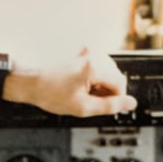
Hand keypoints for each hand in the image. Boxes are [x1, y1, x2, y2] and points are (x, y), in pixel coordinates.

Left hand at [8, 47, 137, 116]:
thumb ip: (110, 106)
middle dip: (107, 92)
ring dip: (100, 86)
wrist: (31, 83)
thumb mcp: (83, 107)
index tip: (102, 107)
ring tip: (82, 94)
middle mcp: (94, 56)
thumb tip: (131, 104)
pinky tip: (79, 86)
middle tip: (88, 102)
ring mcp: (88, 54)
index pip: (120, 85)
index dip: (115, 100)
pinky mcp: (83, 55)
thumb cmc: (52, 94)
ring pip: (107, 74)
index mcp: (95, 67)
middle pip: (115, 78)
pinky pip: (98, 69)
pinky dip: (93, 80)